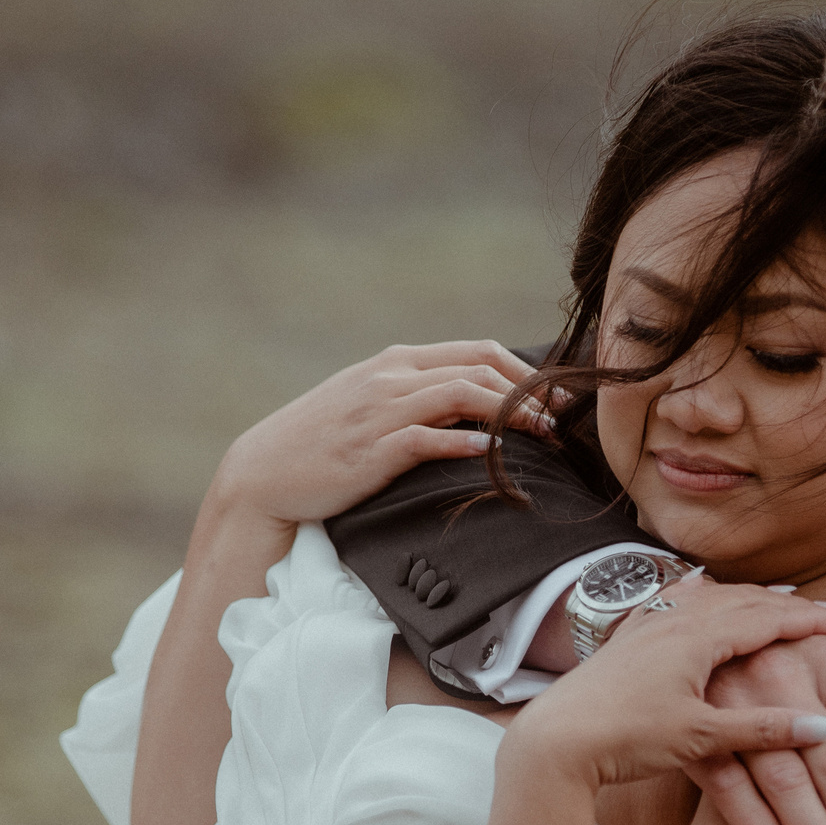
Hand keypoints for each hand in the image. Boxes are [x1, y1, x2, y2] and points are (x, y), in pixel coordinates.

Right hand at [210, 341, 553, 527]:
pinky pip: (428, 438)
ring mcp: (380, 412)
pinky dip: (465, 443)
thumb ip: (417, 397)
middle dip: (531, 391)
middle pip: (480, 368)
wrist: (262, 473)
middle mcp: (392, 378)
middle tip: (563, 420)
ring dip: (512, 414)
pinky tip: (493, 456)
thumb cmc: (321, 444)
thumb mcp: (370, 404)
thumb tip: (475, 406)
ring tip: (544, 436)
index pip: (478, 351)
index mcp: (396, 363)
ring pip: (462, 395)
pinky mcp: (370, 450)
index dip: (526, 372)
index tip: (557, 398)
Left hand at [506, 581, 825, 791]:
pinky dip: (707, 601)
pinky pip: (679, 604)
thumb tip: (825, 728)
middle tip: (823, 609)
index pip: (767, 619)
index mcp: (696, 636)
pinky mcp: (628, 638)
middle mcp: (673, 618)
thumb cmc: (626, 739)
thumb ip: (762, 730)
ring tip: (775, 602)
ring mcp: (647, 624)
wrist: (554, 741)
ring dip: (748, 600)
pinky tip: (702, 597)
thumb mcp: (701, 737)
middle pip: (743, 600)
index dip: (810, 619)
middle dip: (786, 604)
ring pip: (710, 598)